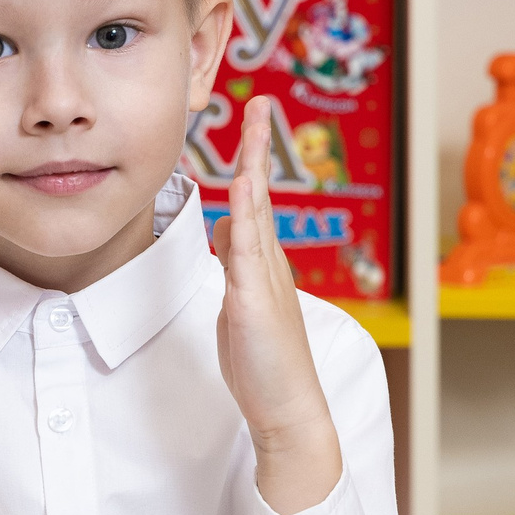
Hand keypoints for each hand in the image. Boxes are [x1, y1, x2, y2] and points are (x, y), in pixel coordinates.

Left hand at [213, 95, 340, 514]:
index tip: (251, 125)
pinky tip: (245, 187)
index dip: (252, 162)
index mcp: (263, 266)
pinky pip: (249, 251)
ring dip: (256, 167)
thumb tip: (226, 232)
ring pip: (259, 213)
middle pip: (262, 194)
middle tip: (260, 104)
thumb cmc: (264, 366)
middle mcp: (269, 265)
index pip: (255, 204)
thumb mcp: (240, 307)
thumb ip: (235, 268)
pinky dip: (249, 216)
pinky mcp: (255, 301)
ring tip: (256, 126)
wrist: (288, 410)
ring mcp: (265, 281)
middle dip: (259, 147)